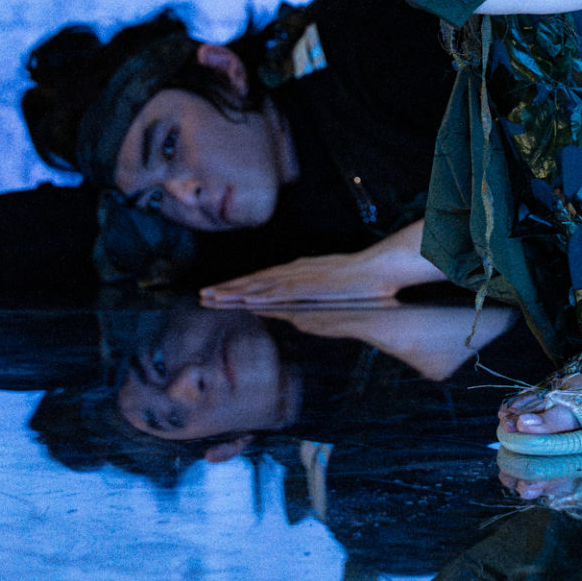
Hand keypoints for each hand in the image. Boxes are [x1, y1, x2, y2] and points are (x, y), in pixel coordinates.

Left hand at [200, 249, 402, 306]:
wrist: (378, 270)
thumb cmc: (359, 282)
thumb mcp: (328, 291)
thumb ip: (309, 298)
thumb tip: (295, 310)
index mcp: (299, 272)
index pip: (262, 280)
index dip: (239, 287)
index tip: (218, 293)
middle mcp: (295, 271)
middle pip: (255, 280)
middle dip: (228, 288)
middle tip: (203, 295)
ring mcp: (300, 277)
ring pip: (261, 284)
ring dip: (236, 290)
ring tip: (214, 297)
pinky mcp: (309, 284)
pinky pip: (279, 290)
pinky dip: (260, 294)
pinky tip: (245, 299)